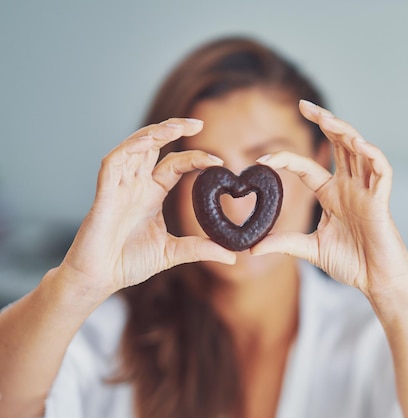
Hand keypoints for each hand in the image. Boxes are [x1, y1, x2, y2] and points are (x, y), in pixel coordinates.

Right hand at [59, 119, 235, 298]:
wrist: (100, 279)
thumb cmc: (128, 263)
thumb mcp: (172, 253)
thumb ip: (201, 249)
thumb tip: (232, 255)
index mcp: (152, 194)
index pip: (175, 164)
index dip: (195, 158)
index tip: (219, 162)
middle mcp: (136, 184)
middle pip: (154, 145)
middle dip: (174, 128)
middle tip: (198, 122)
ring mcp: (119, 186)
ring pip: (135, 146)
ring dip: (154, 133)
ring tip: (177, 126)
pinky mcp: (104, 193)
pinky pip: (113, 162)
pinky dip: (129, 148)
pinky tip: (148, 141)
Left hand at [251, 101, 407, 297]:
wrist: (376, 281)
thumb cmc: (352, 263)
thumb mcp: (311, 249)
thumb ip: (285, 244)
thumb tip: (253, 248)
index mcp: (332, 195)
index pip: (307, 168)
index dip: (286, 160)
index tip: (262, 159)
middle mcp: (349, 187)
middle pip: (338, 146)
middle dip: (325, 123)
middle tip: (305, 105)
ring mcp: (366, 191)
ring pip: (359, 151)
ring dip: (345, 132)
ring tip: (327, 118)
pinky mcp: (382, 201)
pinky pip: (382, 171)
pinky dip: (373, 155)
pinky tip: (359, 144)